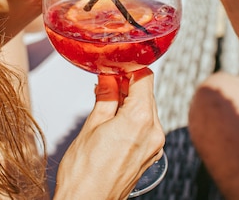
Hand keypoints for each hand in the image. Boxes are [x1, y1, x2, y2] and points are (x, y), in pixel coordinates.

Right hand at [55, 69, 164, 199]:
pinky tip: (115, 120)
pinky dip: (134, 119)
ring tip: (107, 101)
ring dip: (130, 102)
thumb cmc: (84, 173)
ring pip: (147, 110)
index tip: (115, 65)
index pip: (145, 78)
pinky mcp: (150, 156)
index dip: (129, 67)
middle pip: (147, 94)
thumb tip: (109, 78)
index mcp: (140, 120)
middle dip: (128, 84)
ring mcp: (154, 146)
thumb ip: (106, 97)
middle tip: (106, 81)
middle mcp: (154, 132)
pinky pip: (146, 127)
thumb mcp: (91, 125)